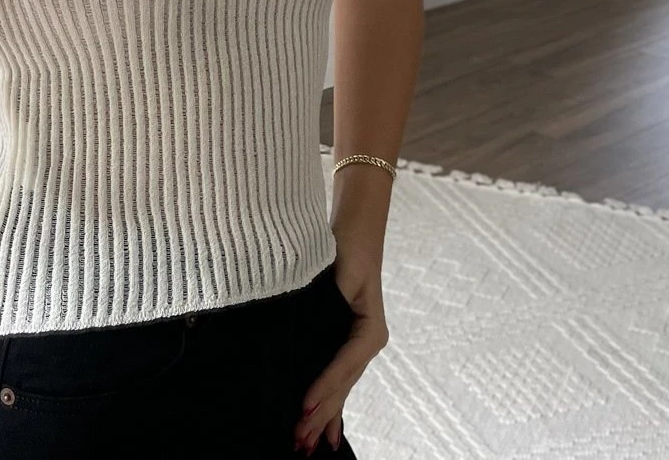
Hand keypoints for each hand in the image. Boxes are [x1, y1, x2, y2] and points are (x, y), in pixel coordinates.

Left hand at [293, 250, 387, 453]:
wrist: (355, 230)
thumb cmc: (348, 248)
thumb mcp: (343, 275)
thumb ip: (331, 303)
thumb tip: (311, 332)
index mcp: (370, 331)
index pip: (344, 365)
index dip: (324, 387)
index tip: (304, 406)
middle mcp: (367, 342)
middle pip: (342, 385)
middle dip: (320, 414)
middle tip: (298, 439)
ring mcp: (357, 345)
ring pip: (339, 388)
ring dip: (323, 416)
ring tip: (307, 445)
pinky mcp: (345, 342)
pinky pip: (337, 379)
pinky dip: (330, 403)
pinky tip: (326, 430)